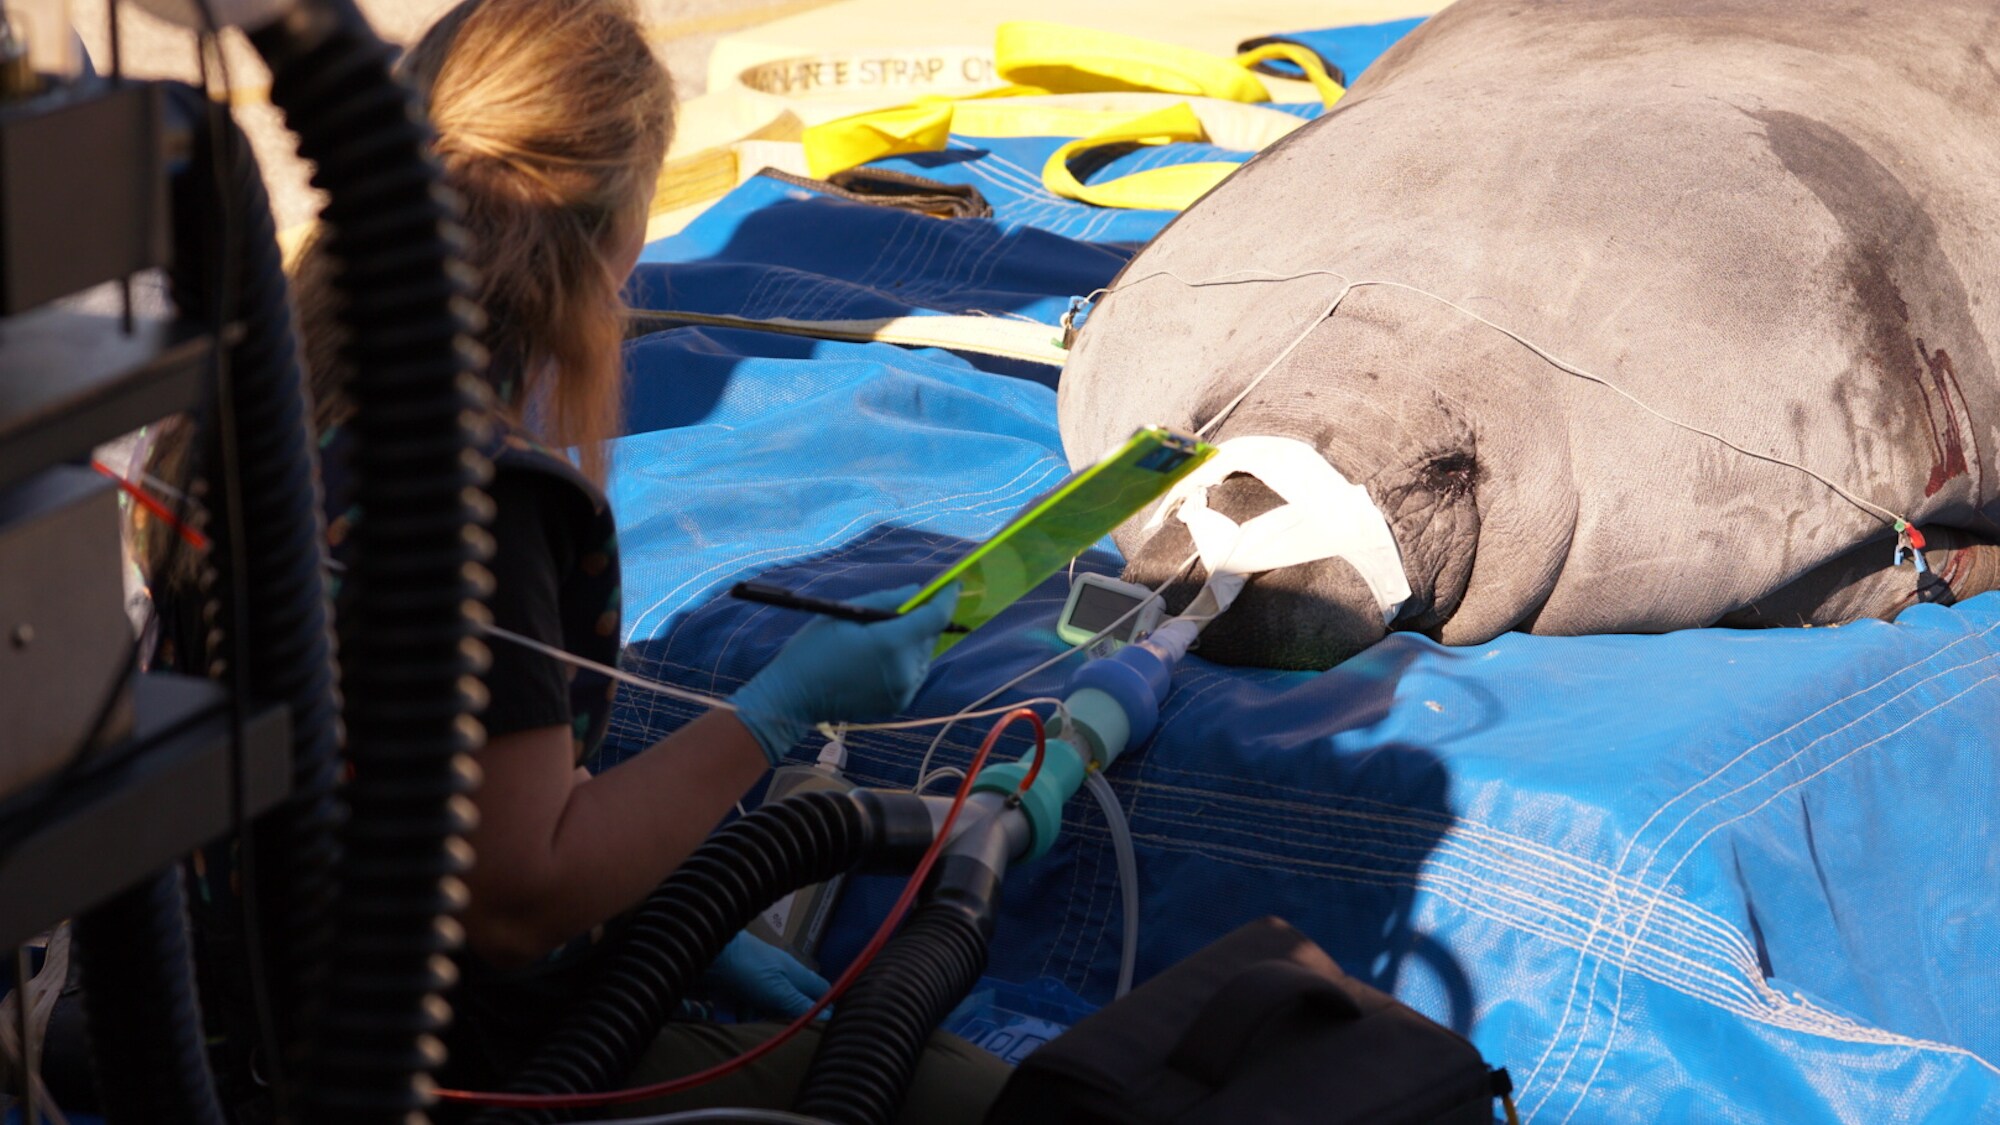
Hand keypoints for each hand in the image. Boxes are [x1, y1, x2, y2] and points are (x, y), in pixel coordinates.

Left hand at [705, 930, 829, 1019]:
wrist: (708, 952)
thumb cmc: (748, 968)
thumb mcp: (777, 990)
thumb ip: (801, 1005)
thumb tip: (831, 1018)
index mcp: (795, 973)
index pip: (820, 989)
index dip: (827, 1006)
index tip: (830, 1027)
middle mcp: (779, 976)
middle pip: (792, 1003)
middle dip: (789, 1020)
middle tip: (786, 1035)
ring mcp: (757, 981)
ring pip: (768, 1008)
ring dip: (763, 1021)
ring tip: (756, 1028)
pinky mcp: (737, 988)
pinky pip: (746, 1007)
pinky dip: (743, 1015)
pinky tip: (736, 1021)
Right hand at [731, 584, 958, 764]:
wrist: (794, 698)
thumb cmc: (813, 650)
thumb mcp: (845, 613)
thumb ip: (886, 600)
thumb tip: (916, 592)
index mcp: (891, 644)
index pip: (935, 617)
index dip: (946, 598)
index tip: (951, 584)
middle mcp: (905, 670)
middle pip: (930, 635)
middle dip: (921, 619)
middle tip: (899, 609)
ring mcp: (904, 690)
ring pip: (924, 655)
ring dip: (913, 641)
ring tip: (881, 636)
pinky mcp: (899, 703)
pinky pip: (914, 673)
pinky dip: (906, 661)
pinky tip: (880, 657)